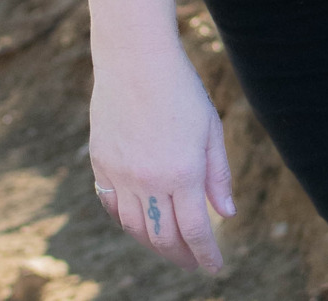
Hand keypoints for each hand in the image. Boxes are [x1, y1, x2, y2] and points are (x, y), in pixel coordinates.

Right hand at [89, 43, 235, 271]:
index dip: (206, 255)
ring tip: (169, 246)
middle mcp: (150, 181)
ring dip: (154, 243)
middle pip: (164, 238)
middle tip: (193, 262)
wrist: (135, 60)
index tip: (214, 268)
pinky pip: (113, 207)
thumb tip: (227, 214)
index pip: (196, 231)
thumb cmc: (181, 90)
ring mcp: (121, 175)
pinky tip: (141, 222)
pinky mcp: (101, 165)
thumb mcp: (210, 128)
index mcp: (183, 173)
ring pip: (136, 228)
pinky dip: (129, 221)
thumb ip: (218, 175)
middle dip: (181, 256)